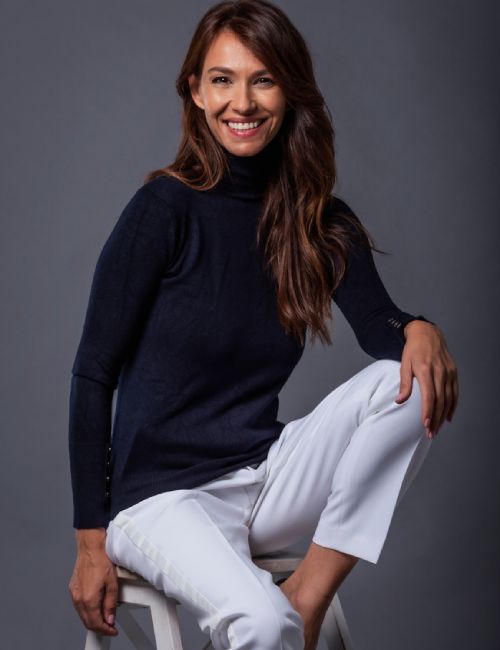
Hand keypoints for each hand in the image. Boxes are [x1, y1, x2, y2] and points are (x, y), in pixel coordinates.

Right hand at [68, 530, 118, 636]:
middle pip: (87, 621)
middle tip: (110, 626)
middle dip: (99, 627)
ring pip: (82, 615)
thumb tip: (109, 618)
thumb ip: (110, 604)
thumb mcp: (112, 583)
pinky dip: (87, 610)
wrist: (91, 547)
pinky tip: (95, 606)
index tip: (112, 630)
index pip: (95, 623)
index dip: (105, 630)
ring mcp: (74, 593)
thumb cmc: (102, 560)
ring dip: (92, 619)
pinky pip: (78, 605)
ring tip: (104, 617)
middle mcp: (78, 598)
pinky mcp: (72, 588)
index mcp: (88, 598)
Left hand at [394, 321, 457, 437]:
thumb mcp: (404, 364)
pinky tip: (448, 416)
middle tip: (431, 432)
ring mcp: (449, 372)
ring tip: (437, 428)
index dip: (428, 412)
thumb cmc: (413, 350)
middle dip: (436, 418)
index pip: (429, 396)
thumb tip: (399, 401)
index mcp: (425, 370)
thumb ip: (404, 384)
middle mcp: (440, 372)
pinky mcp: (454, 372)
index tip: (426, 424)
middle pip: (440, 400)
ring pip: (449, 398)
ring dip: (444, 416)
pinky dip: (453, 406)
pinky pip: (455, 392)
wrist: (427, 333)